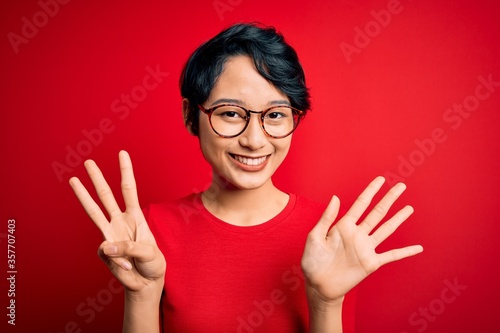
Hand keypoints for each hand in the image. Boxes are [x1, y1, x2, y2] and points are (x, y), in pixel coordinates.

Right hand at [69, 151, 165, 294]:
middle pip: (107, 195)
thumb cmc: (152, 264)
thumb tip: (104, 245)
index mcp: (135, 216)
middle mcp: (120, 221)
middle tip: (88, 161)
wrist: (146, 283)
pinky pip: (105, 251)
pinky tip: (126, 266)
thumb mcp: (149, 253)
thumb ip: (128, 247)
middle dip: (98, 178)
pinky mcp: (104, 250)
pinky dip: (117, 261)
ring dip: (83, 195)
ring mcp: (110, 234)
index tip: (122, 153)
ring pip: (93, 212)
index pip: (129, 189)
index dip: (126, 171)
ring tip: (73, 180)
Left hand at [301, 176, 422, 304]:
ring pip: (386, 229)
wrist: (318, 285)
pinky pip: (391, 256)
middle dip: (389, 199)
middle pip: (377, 212)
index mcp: (344, 226)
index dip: (371, 191)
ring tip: (409, 208)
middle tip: (401, 186)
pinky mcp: (371, 263)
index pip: (361, 204)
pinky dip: (405, 252)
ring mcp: (366, 248)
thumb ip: (326, 218)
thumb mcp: (315, 237)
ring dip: (398, 219)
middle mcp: (358, 234)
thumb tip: (336, 197)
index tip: (381, 179)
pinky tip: (418, 248)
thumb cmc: (313, 261)